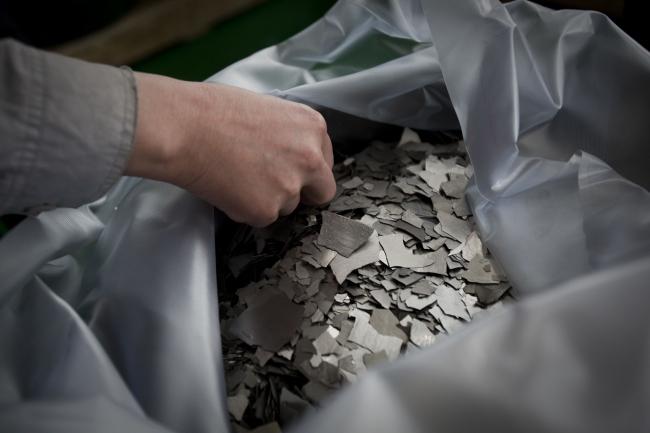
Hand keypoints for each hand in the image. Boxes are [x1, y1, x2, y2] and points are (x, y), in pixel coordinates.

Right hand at [126, 72, 335, 226]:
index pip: (325, 162)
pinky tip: (226, 186)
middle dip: (304, 193)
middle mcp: (310, 159)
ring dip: (267, 199)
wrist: (183, 128)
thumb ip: (288, 134)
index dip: (307, 169)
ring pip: (287, 206)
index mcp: (313, 127)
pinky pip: (260, 217)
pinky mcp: (266, 210)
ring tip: (236, 175)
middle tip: (275, 186)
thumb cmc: (213, 111)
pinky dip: (244, 208)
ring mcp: (290, 187)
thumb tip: (288, 152)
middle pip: (322, 192)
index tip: (290, 169)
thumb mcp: (266, 109)